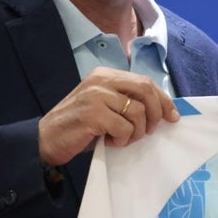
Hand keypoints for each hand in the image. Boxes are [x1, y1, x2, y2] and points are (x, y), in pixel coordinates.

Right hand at [37, 67, 178, 166]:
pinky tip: (109, 142)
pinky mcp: (93, 113)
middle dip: (155, 113)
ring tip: (121, 138)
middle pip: (146, 90)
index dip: (163, 99)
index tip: (172, 116)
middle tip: (149, 131)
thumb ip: (125, 101)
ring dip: (136, 132)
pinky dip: (122, 140)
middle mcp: (101, 80)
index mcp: (105, 74)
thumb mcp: (104, 107)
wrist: (45, 139)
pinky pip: (124, 128)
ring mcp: (97, 95)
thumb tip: (161, 110)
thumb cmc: (78, 127)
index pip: (144, 81)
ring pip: (137, 112)